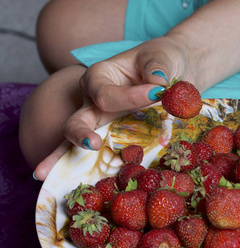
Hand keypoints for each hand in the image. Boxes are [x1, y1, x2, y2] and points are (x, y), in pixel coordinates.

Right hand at [33, 36, 196, 180]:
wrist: (173, 69)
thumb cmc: (163, 60)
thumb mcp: (161, 58)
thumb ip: (157, 68)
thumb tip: (157, 85)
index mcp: (101, 76)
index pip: (107, 94)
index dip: (130, 97)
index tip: (157, 92)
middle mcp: (94, 99)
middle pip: (78, 119)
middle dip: (81, 134)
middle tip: (92, 144)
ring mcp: (101, 119)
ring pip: (77, 138)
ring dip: (66, 156)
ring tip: (47, 173)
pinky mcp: (113, 134)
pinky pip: (92, 150)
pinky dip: (76, 164)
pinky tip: (51, 179)